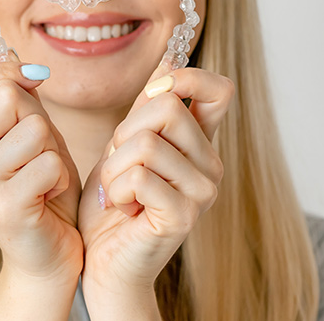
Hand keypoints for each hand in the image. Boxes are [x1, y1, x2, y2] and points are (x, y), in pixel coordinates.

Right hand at [0, 62, 82, 285]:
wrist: (50, 255)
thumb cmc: (45, 191)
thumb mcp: (34, 136)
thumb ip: (21, 100)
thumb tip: (18, 58)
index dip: (3, 71)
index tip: (31, 83)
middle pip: (7, 96)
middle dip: (39, 118)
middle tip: (41, 153)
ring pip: (35, 128)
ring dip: (54, 152)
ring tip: (45, 177)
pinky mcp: (3, 206)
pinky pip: (49, 163)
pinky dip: (60, 177)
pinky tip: (49, 196)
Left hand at [78, 62, 233, 309]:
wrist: (103, 262)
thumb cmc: (113, 203)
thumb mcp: (124, 146)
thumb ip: (146, 109)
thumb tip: (170, 61)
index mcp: (200, 144)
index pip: (220, 90)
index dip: (186, 78)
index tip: (153, 95)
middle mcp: (210, 165)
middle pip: (167, 107)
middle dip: (125, 130)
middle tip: (120, 162)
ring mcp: (202, 192)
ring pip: (146, 143)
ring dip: (114, 166)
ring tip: (117, 190)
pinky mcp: (183, 216)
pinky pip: (138, 176)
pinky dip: (115, 190)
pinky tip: (120, 208)